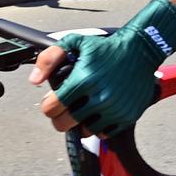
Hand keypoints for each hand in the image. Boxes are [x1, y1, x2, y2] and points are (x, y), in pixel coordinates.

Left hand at [32, 0, 175, 134]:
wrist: (140, 50)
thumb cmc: (106, 48)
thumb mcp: (75, 42)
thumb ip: (49, 58)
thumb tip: (35, 80)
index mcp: (83, 80)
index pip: (52, 108)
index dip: (48, 107)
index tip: (51, 103)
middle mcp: (99, 97)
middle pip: (65, 124)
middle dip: (59, 118)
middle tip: (63, 110)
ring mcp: (114, 109)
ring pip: (84, 131)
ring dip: (79, 123)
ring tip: (82, 110)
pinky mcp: (127, 116)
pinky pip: (105, 133)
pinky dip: (98, 127)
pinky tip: (97, 113)